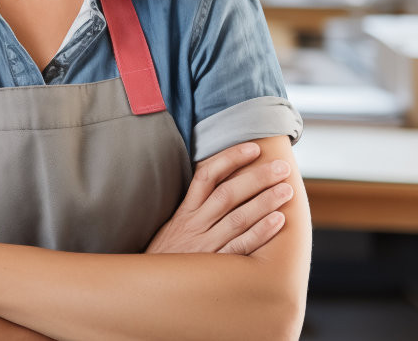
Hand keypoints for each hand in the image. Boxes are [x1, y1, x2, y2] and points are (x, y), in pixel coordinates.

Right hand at [145, 141, 292, 255]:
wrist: (151, 290)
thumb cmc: (167, 256)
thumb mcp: (173, 226)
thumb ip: (194, 208)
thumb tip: (219, 182)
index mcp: (185, 211)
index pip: (207, 175)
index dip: (230, 158)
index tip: (253, 148)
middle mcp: (195, 224)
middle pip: (228, 193)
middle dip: (257, 177)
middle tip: (282, 167)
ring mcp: (205, 246)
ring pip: (238, 218)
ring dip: (265, 202)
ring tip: (286, 189)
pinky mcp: (215, 266)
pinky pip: (241, 247)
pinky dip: (260, 232)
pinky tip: (278, 221)